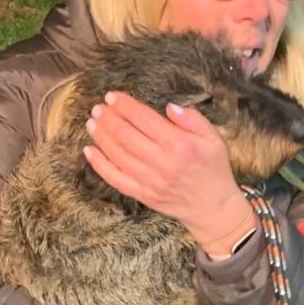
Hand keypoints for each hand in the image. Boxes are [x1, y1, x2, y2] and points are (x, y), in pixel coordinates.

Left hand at [83, 92, 256, 257]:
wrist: (213, 207)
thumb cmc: (214, 169)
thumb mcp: (214, 139)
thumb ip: (192, 120)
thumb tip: (169, 107)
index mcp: (180, 145)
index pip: (144, 119)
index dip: (125, 106)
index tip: (112, 97)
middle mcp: (162, 163)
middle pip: (126, 135)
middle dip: (108, 118)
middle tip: (98, 107)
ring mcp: (150, 181)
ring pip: (117, 155)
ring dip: (101, 136)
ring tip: (92, 122)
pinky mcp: (142, 195)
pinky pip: (115, 179)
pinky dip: (99, 165)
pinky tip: (89, 151)